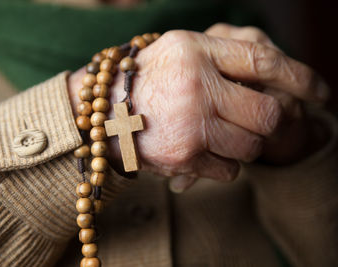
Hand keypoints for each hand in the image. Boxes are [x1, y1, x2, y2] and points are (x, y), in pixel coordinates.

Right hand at [69, 28, 328, 191]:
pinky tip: (200, 149)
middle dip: (264, 120)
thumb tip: (273, 73)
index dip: (299, 76)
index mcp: (196, 51)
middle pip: (267, 114)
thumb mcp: (181, 50)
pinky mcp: (183, 158)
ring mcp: (190, 125)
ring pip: (252, 146)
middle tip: (249, 118)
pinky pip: (230, 169)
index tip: (321, 90)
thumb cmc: (148, 79)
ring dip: (243, 143)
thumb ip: (224, 54)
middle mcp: (195, 86)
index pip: (263, 61)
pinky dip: (222, 162)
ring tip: (217, 133)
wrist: (104, 114)